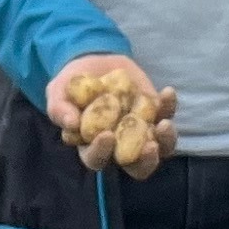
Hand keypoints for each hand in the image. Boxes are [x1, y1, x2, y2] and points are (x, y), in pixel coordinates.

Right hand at [48, 54, 176, 174]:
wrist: (92, 61)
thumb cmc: (71, 85)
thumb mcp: (58, 93)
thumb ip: (59, 109)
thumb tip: (71, 124)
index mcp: (93, 147)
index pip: (97, 159)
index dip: (102, 152)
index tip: (106, 135)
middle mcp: (120, 146)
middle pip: (136, 167)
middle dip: (145, 161)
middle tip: (149, 147)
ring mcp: (142, 131)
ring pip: (160, 149)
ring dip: (165, 141)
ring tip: (164, 125)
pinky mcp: (155, 113)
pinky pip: (167, 115)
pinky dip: (170, 107)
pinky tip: (167, 93)